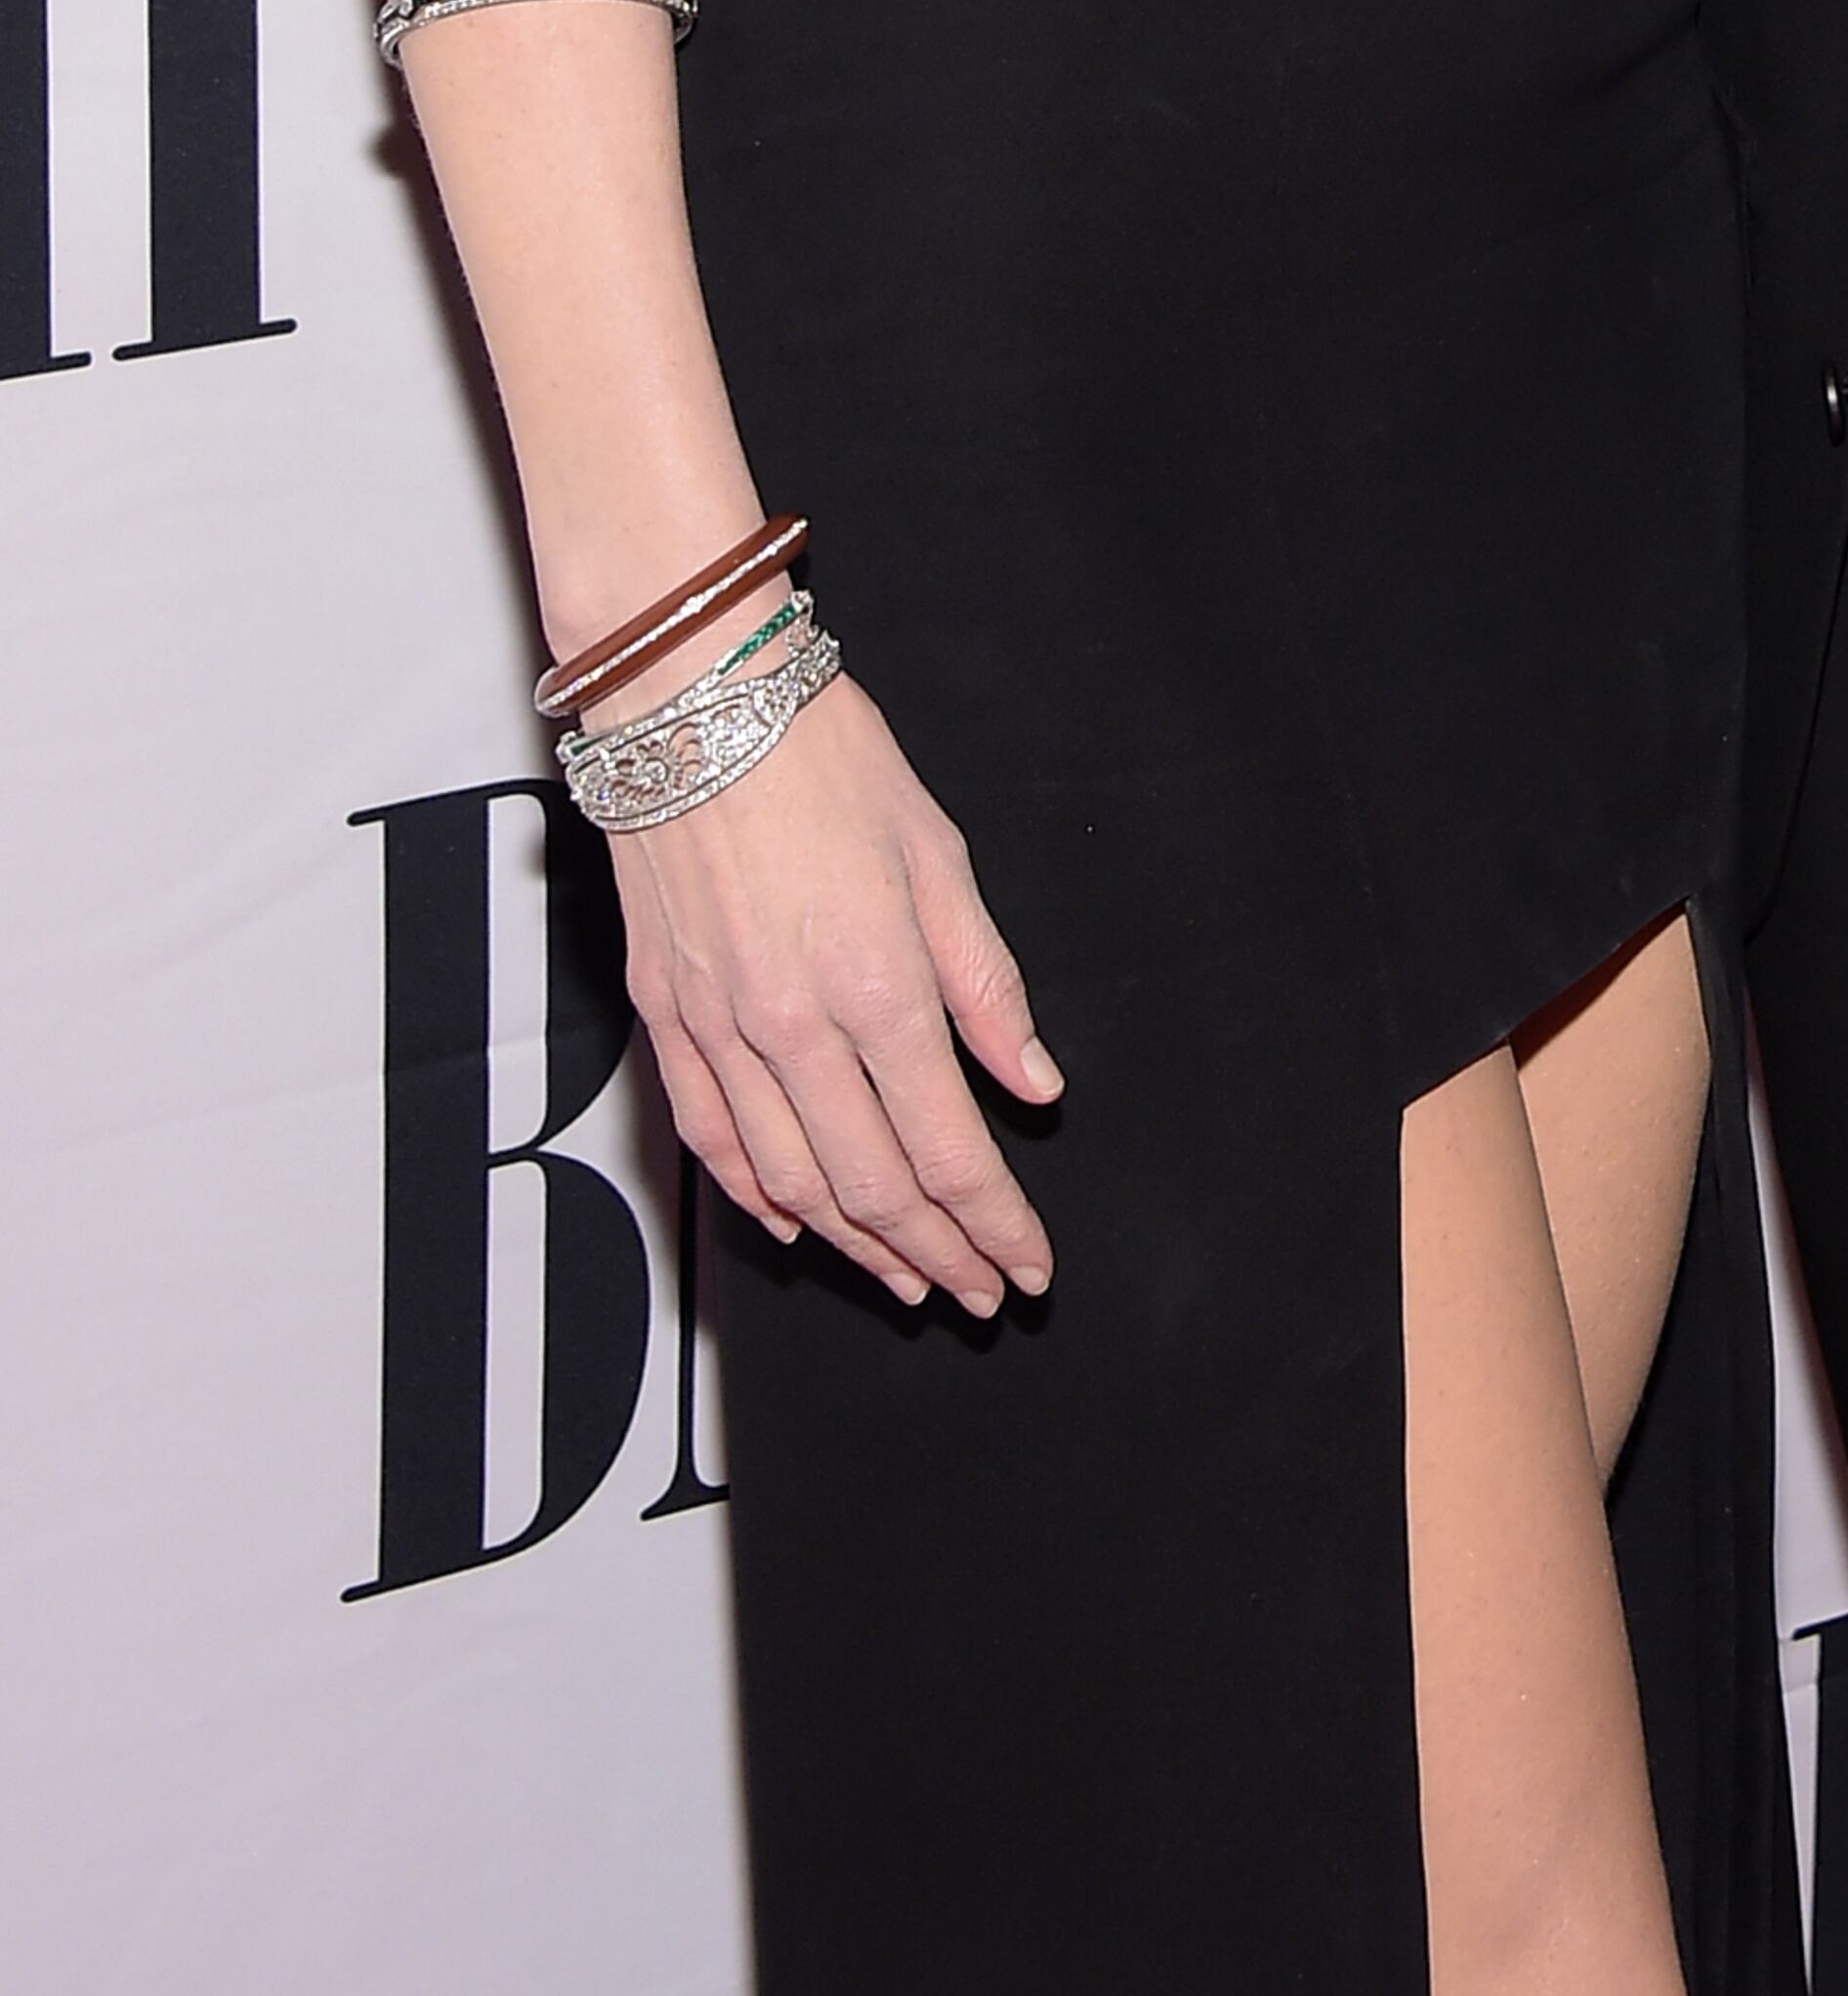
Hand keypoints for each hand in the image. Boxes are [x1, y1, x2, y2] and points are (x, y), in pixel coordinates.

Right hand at [614, 675, 1062, 1313]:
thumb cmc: (824, 758)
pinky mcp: (667, 1018)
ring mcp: (719, 1032)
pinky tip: (799, 1225)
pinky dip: (761, 1199)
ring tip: (911, 1281)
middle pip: (875, 1190)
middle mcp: (793, 1031)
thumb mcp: (940, 855)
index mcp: (878, 989)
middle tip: (984, 1294)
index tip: (1031, 1264)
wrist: (692, 701)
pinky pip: (714, 1142)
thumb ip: (986, 986)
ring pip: (794, 1186)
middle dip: (940, 1257)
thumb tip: (1033, 1086)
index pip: (949, 1153)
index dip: (995, 1225)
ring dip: (860, 1250)